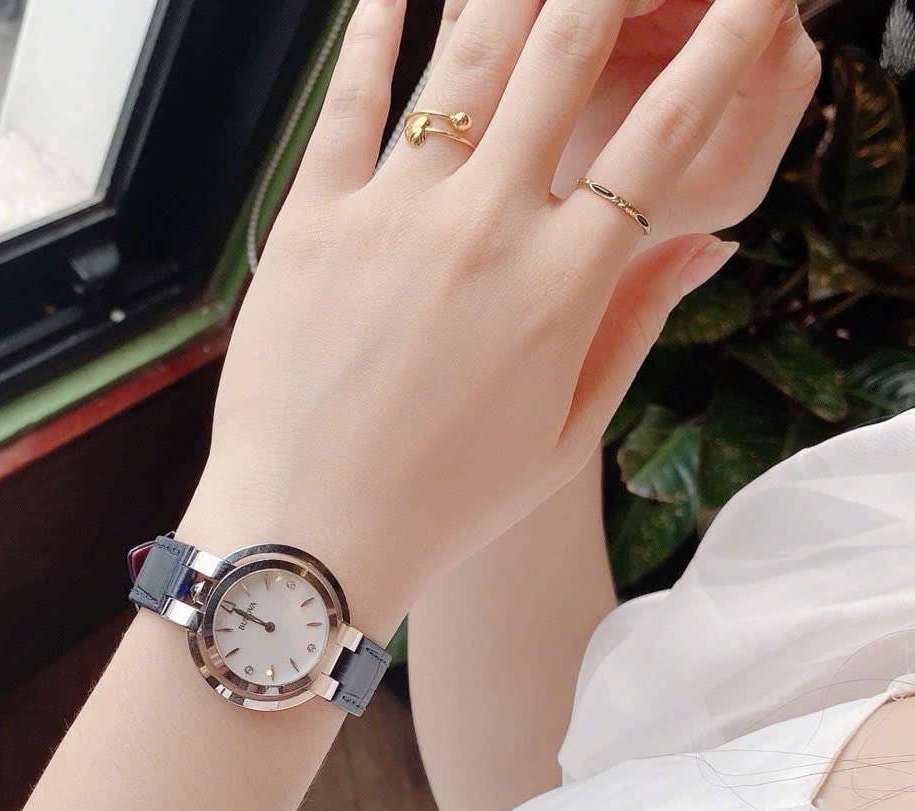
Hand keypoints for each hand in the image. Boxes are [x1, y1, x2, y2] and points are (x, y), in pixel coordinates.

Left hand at [182, 0, 817, 638]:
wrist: (308, 535)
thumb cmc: (439, 503)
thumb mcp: (563, 436)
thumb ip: (634, 327)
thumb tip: (703, 244)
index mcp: (562, 285)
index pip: (666, 133)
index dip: (725, 41)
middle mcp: (487, 229)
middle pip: (570, 55)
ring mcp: (394, 215)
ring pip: (469, 59)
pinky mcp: (313, 220)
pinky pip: (351, 100)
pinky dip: (375, 26)